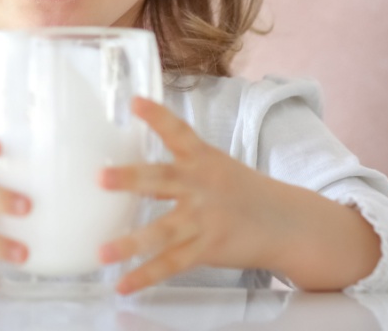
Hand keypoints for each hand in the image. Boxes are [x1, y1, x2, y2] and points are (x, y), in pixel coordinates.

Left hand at [97, 96, 296, 293]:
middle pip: (163, 179)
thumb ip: (177, 167)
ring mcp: (204, 220)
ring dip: (131, 243)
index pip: (178, 131)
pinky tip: (123, 285)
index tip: (135, 102)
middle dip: (132, 179)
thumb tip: (132, 170)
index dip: (157, 116)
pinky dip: (146, 276)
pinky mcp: (207, 249)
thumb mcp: (213, 167)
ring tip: (102, 252)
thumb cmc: (241, 190)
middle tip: (101, 178)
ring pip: (162, 231)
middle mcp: (200, 186)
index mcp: (202, 159)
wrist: (285, 223)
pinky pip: (171, 264)